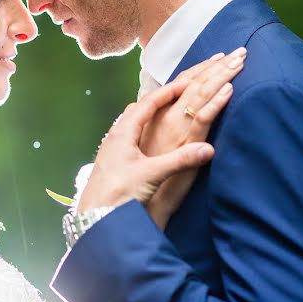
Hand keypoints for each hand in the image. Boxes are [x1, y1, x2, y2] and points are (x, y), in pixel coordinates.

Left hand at [75, 81, 216, 213]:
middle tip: (178, 94)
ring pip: (132, 122)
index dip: (167, 92)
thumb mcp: (152, 175)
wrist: (94, 218)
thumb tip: (208, 149)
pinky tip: (149, 139)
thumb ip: (180, 161)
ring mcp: (112, 148)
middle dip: (159, 99)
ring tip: (165, 112)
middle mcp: (115, 135)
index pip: (148, 103)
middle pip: (138, 109)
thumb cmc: (118, 194)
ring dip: (149, 114)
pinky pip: (130, 136)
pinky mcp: (112, 161)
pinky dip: (143, 130)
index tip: (185, 83)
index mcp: (123, 132)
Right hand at [143, 47, 245, 228]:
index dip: (200, 70)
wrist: (135, 202)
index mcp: (157, 116)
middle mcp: (166, 118)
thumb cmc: (142, 181)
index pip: (181, 85)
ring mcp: (176, 129)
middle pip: (194, 84)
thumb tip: (154, 113)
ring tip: (239, 61)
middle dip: (216, 65)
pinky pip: (203, 117)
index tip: (218, 57)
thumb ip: (154, 130)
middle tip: (238, 51)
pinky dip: (216, 101)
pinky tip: (229, 88)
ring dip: (221, 75)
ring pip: (200, 94)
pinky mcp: (185, 144)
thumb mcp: (149, 151)